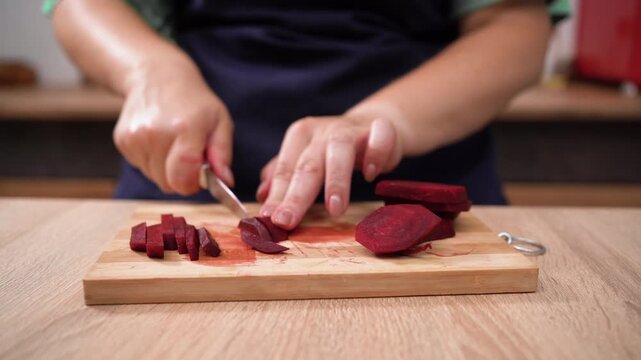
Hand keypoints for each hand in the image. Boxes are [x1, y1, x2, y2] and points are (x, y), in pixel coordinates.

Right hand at [113, 57, 233, 193]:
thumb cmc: (194, 101)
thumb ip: (223, 154)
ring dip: (167, 169)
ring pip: (155, 178)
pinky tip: (158, 140)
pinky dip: (153, 161)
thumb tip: (225, 181)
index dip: (193, 184)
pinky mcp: (122, 141)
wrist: (157, 76)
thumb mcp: (220, 121)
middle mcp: (155, 134)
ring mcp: (135, 137)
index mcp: (184, 129)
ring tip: (173, 144)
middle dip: (182, 178)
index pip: (183, 179)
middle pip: (169, 184)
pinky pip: (142, 167)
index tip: (200, 176)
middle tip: (189, 156)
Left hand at [258, 115, 402, 228]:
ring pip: (339, 151)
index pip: (285, 170)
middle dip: (296, 196)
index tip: (268, 220)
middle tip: (286, 221)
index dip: (276, 196)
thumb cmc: (333, 150)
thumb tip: (262, 196)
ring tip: (334, 210)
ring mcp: (351, 129)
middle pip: (308, 165)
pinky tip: (372, 175)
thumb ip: (283, 175)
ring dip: (336, 181)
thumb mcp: (306, 158)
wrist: (373, 126)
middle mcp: (323, 130)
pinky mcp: (381, 129)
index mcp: (300, 136)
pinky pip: (379, 138)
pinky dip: (375, 154)